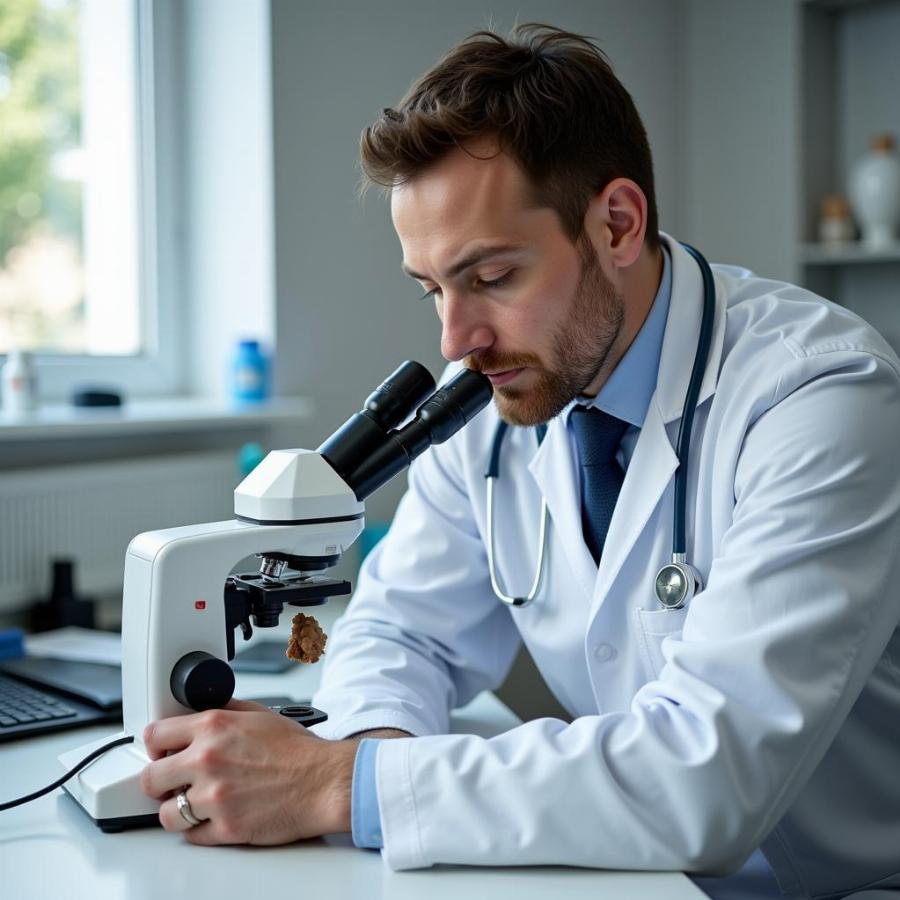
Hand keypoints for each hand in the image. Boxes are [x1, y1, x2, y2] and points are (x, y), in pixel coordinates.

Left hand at [139, 699, 356, 845]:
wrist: (324, 781)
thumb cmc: (298, 751)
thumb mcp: (260, 714)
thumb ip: (225, 711)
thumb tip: (201, 712)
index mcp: (213, 727)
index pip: (154, 735)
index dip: (156, 747)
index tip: (161, 753)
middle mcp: (207, 760)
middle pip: (151, 778)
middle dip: (161, 782)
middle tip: (174, 783)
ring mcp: (214, 797)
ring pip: (166, 813)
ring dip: (178, 810)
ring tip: (197, 804)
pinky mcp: (225, 828)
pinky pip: (190, 836)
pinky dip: (199, 829)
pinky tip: (215, 817)